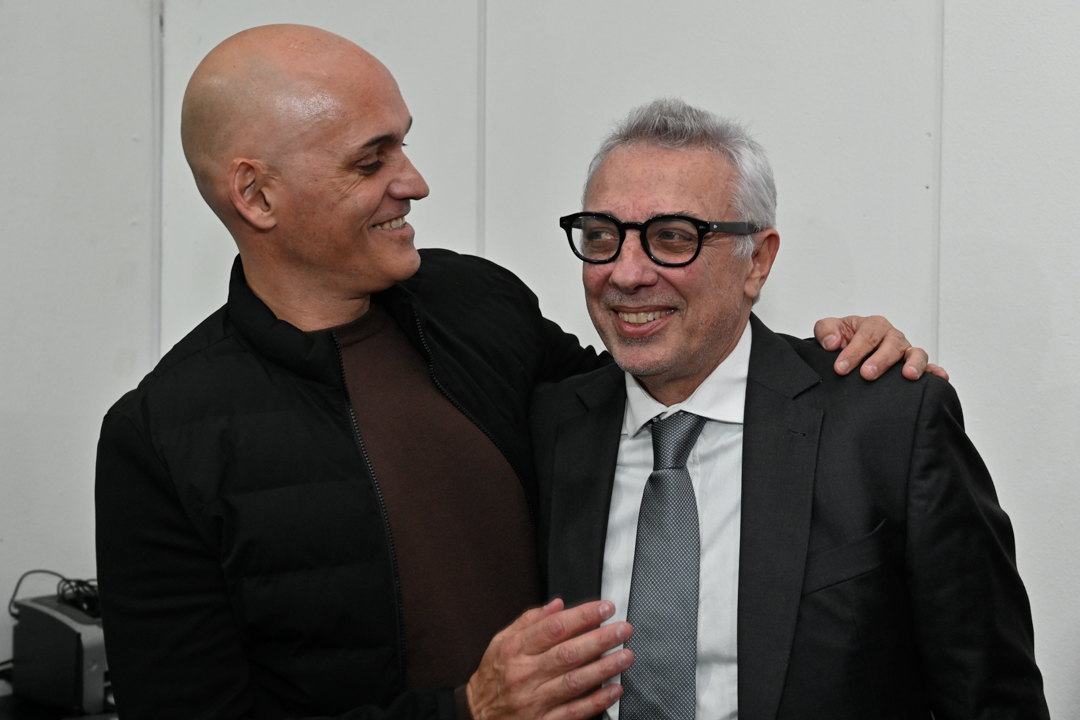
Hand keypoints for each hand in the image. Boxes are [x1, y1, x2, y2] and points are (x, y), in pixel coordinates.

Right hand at [466, 599, 632, 719]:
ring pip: (574, 682)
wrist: (477, 716)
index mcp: (515, 650)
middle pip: (568, 653)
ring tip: (625, 656)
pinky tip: (614, 689)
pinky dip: (596, 701)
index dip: (582, 616)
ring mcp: (534, 700)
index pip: (554, 628)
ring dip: (604, 668)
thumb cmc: (492, 677)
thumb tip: (558, 605)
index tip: (604, 609)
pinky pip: (574, 711)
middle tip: (622, 630)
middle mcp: (525, 674)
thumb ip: (529, 621)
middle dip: (600, 639)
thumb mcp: (501, 642)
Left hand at [814, 315, 949, 381]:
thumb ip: (826, 330)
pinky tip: (940, 378)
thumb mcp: (829, 329)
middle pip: (891, 344)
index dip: (853, 352)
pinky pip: (929, 366)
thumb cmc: (843, 338)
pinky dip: (935, 371)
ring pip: (914, 353)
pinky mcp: (913, 365)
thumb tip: (833, 342)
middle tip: (867, 374)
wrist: (849, 350)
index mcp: (873, 325)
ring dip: (913, 364)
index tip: (841, 367)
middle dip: (880, 360)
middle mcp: (892, 336)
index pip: (866, 336)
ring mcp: (905, 351)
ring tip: (907, 375)